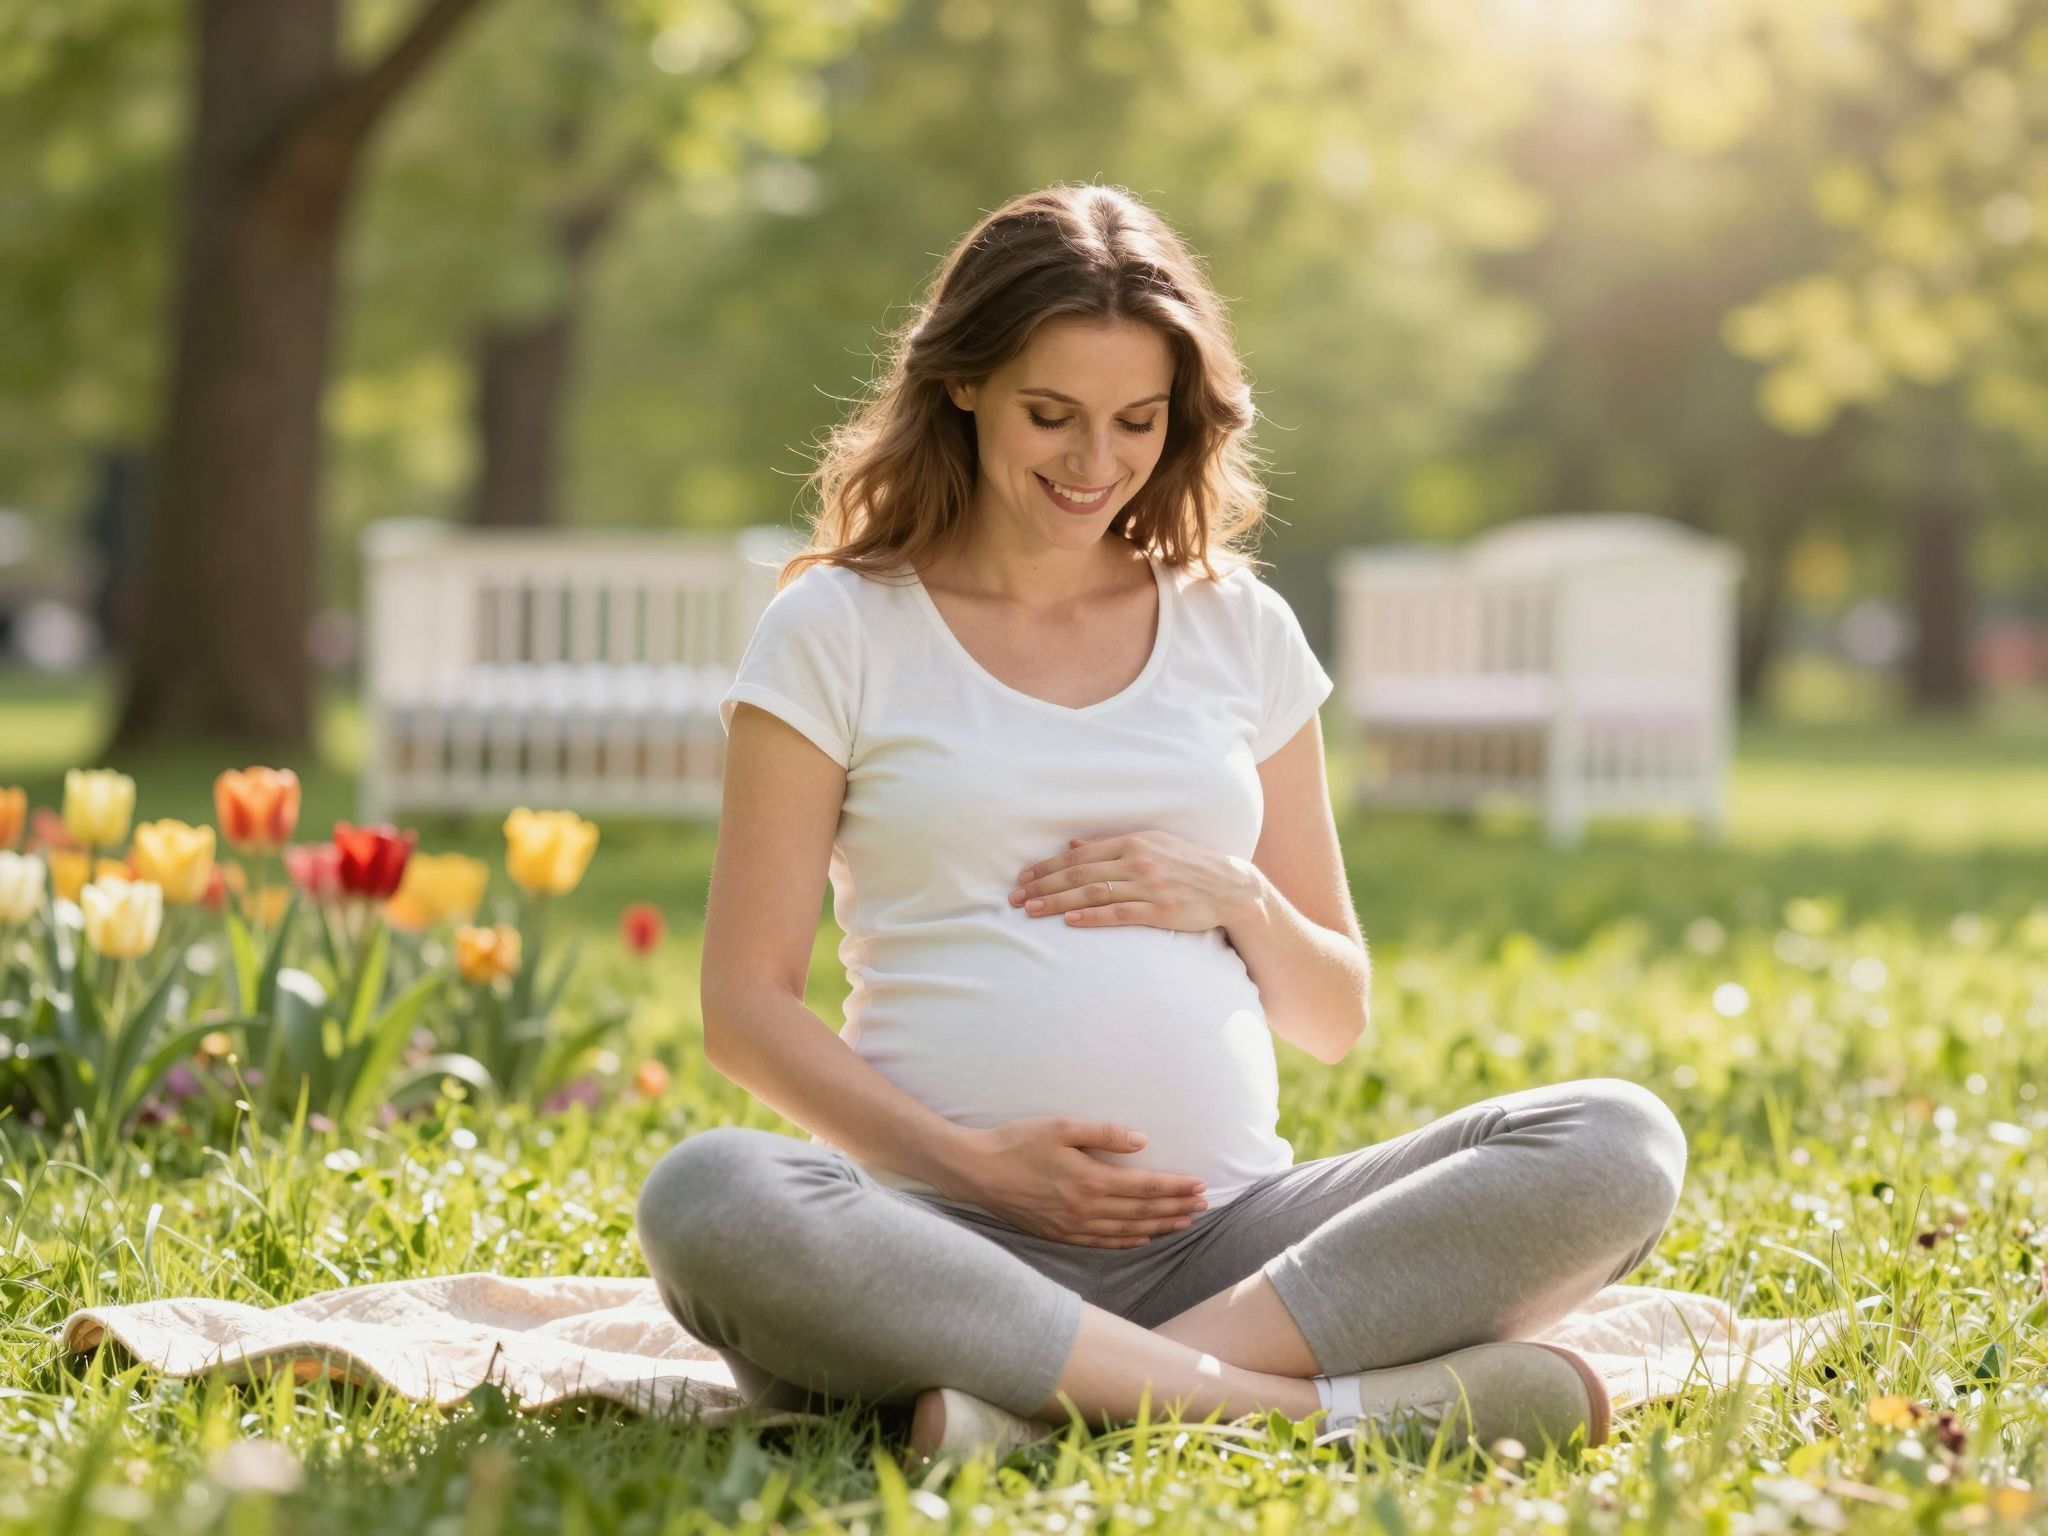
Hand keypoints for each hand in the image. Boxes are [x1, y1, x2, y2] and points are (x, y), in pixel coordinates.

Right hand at [954, 1117, 1209, 1246]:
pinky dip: (1126, 1241)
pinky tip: (1140, 1238)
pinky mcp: (1059, 1234)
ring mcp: (1072, 1226)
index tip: (1199, 1186)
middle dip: (1175, 1208)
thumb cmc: (1017, 1142)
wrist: (976, 1171)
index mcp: (1090, 1180)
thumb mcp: (1060, 1127)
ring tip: (1182, 1222)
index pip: (1145, 1187)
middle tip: (1202, 1206)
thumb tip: (1142, 1141)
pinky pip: (1102, 1243)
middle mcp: (1086, 1209)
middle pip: (1142, 1211)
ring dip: (1157, 1226)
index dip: (1175, 1187)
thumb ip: (1103, 1134)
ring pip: (1126, 1230)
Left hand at [1008, 831, 1261, 932]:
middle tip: (1015, 898)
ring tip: (1031, 910)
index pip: (1078, 855)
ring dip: (1057, 902)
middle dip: (1043, 886)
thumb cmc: (1186, 864)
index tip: (1023, 877)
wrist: (1230, 886)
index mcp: (1132, 842)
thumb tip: (1071, 845)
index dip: (1047, 867)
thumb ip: (1111, 845)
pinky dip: (1092, 916)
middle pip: (1079, 874)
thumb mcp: (1151, 844)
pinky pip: (1120, 913)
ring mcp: (1149, 887)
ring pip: (1093, 893)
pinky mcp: (1161, 911)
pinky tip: (1069, 920)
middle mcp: (1137, 862)